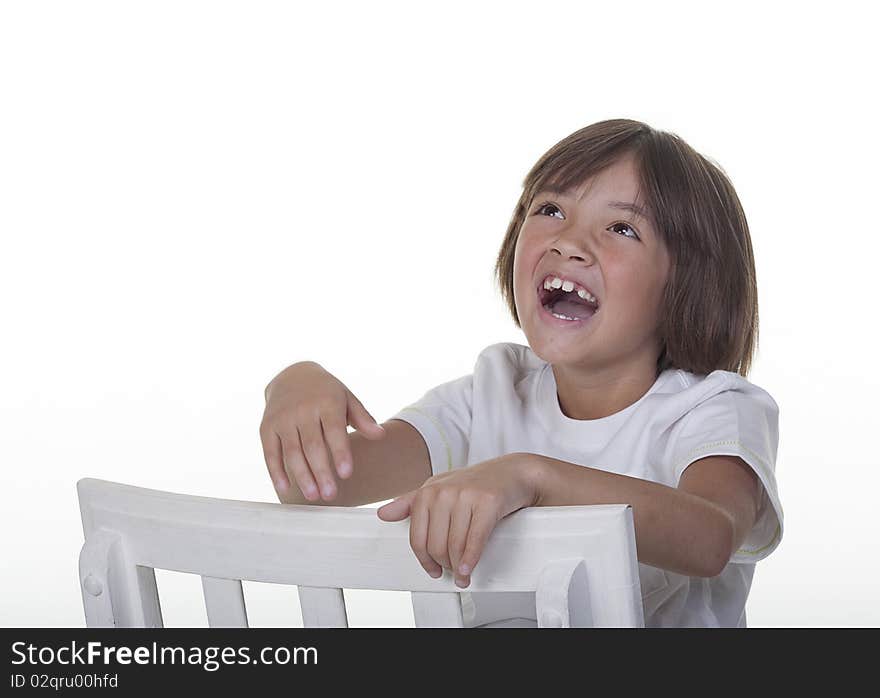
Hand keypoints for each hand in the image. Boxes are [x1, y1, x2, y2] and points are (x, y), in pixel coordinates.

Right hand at [259, 361, 385, 501]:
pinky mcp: (267, 427)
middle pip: (312, 446)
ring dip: (302, 476)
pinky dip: (276, 472)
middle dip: (321, 472)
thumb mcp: (347, 398)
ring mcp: (282, 418)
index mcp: (326, 402)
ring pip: (292, 452)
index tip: (346, 474)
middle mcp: (302, 410)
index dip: (340, 453)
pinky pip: (270, 452)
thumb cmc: (326, 393)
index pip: (334, 431)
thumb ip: (363, 418)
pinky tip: (285, 488)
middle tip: (330, 494)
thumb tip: (380, 435)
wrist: (292, 375)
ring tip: (313, 495)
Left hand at [376, 453, 539, 587]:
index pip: (417, 538)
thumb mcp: (438, 489)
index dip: (424, 560)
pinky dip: (471, 559)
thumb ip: (410, 503)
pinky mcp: (488, 502)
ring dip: (459, 567)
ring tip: (463, 574)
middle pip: (436, 545)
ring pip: (455, 545)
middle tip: (453, 571)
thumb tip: (382, 514)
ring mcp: (466, 496)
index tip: (433, 570)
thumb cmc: (474, 483)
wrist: (511, 472)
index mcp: (427, 491)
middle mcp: (444, 492)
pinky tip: (469, 569)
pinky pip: (475, 540)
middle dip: (444, 564)